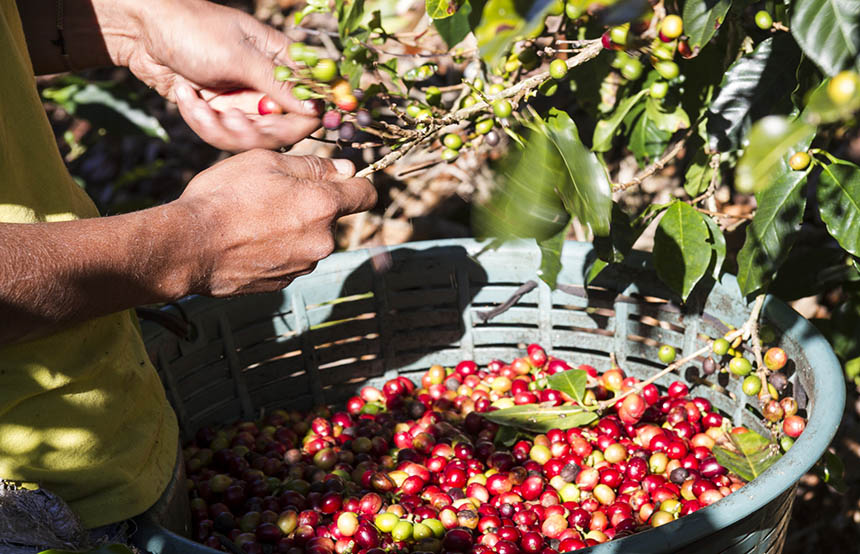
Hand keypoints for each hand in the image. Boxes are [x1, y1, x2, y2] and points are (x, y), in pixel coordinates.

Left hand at [119, 0, 321, 150]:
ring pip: (248, 137)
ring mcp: (242, 100)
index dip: (301, 119)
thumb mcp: (239, 56)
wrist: (141, 30)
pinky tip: (183, 94)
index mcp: (281, 62)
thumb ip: (278, 85)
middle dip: (249, 129)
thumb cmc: (193, 30)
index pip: (310, 102)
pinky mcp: (219, 111)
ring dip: (217, 125)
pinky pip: (220, 134)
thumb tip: (316, 108)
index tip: (278, 125)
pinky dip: (199, 120)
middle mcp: (266, 85)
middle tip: (227, 117)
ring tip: (192, 98)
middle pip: (280, 129)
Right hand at [173, 151, 375, 295]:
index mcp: (324, 206)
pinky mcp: (283, 282)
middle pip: (333, 217)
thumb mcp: (266, 162)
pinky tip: (248, 239)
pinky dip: (277, 248)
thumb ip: (312, 166)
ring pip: (311, 239)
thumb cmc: (224, 197)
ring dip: (294, 227)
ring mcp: (303, 265)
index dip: (355, 182)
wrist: (188, 246)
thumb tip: (346, 169)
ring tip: (254, 218)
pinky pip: (291, 258)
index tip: (339, 178)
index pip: (366, 194)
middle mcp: (322, 241)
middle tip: (274, 194)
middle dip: (312, 204)